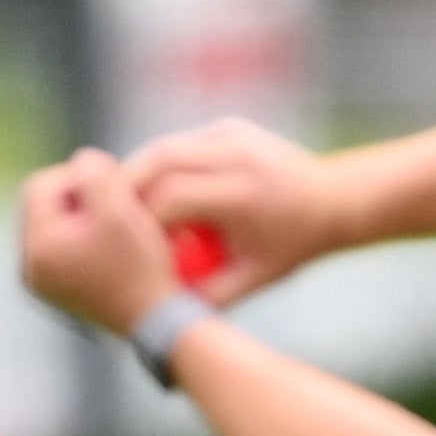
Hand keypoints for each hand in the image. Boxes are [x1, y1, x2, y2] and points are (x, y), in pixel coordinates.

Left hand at [15, 149, 179, 335]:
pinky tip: (112, 241)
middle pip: (43, 205)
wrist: (159, 322)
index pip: (41, 185)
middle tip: (116, 197)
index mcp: (37, 248)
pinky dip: (84, 237)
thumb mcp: (119, 209)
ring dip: (82, 214)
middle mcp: (29, 269)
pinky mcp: (57, 292)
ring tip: (116, 219)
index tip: (114, 183)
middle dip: (77, 194)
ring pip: (53, 225)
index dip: (77, 174)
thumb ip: (94, 172)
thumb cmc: (142, 266)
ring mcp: (41, 283)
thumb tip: (83, 160)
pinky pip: (62, 248)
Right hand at [118, 117, 340, 303]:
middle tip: (101, 212)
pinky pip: (183, 143)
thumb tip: (162, 310)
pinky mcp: (230, 126)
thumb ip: (209, 295)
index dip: (141, 221)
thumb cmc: (292, 246)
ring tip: (118, 200)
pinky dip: (162, 163)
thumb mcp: (255, 278)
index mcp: (242, 195)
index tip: (123, 242)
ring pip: (166, 146)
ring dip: (138, 172)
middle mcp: (236, 157)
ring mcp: (233, 135)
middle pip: (159, 162)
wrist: (335, 199)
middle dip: (126, 188)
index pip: (172, 199)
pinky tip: (149, 185)